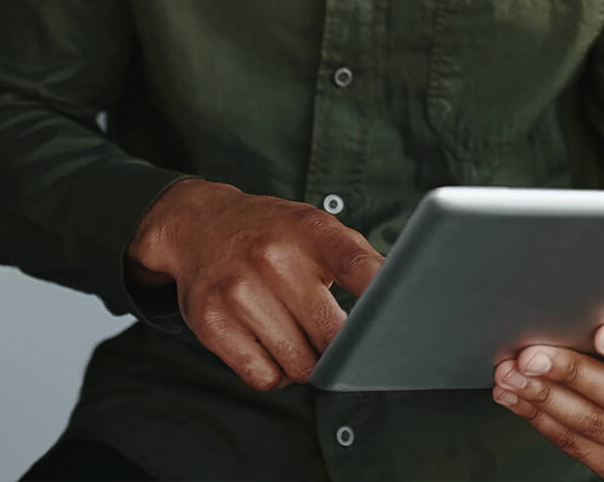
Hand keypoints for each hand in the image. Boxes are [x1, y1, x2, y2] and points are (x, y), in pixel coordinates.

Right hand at [126, 178, 382, 390]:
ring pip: (300, 366)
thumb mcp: (315, 227)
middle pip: (332, 336)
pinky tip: (272, 348)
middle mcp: (272, 258)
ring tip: (298, 337)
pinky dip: (276, 374)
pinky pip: (264, 378)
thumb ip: (359, 260)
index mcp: (309, 229)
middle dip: (340, 348)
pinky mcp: (212, 323)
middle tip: (334, 337)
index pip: (359, 268)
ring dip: (308, 364)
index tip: (395, 326)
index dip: (382, 303)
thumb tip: (405, 301)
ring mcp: (238, 291)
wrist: (198, 225)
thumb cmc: (271, 234)